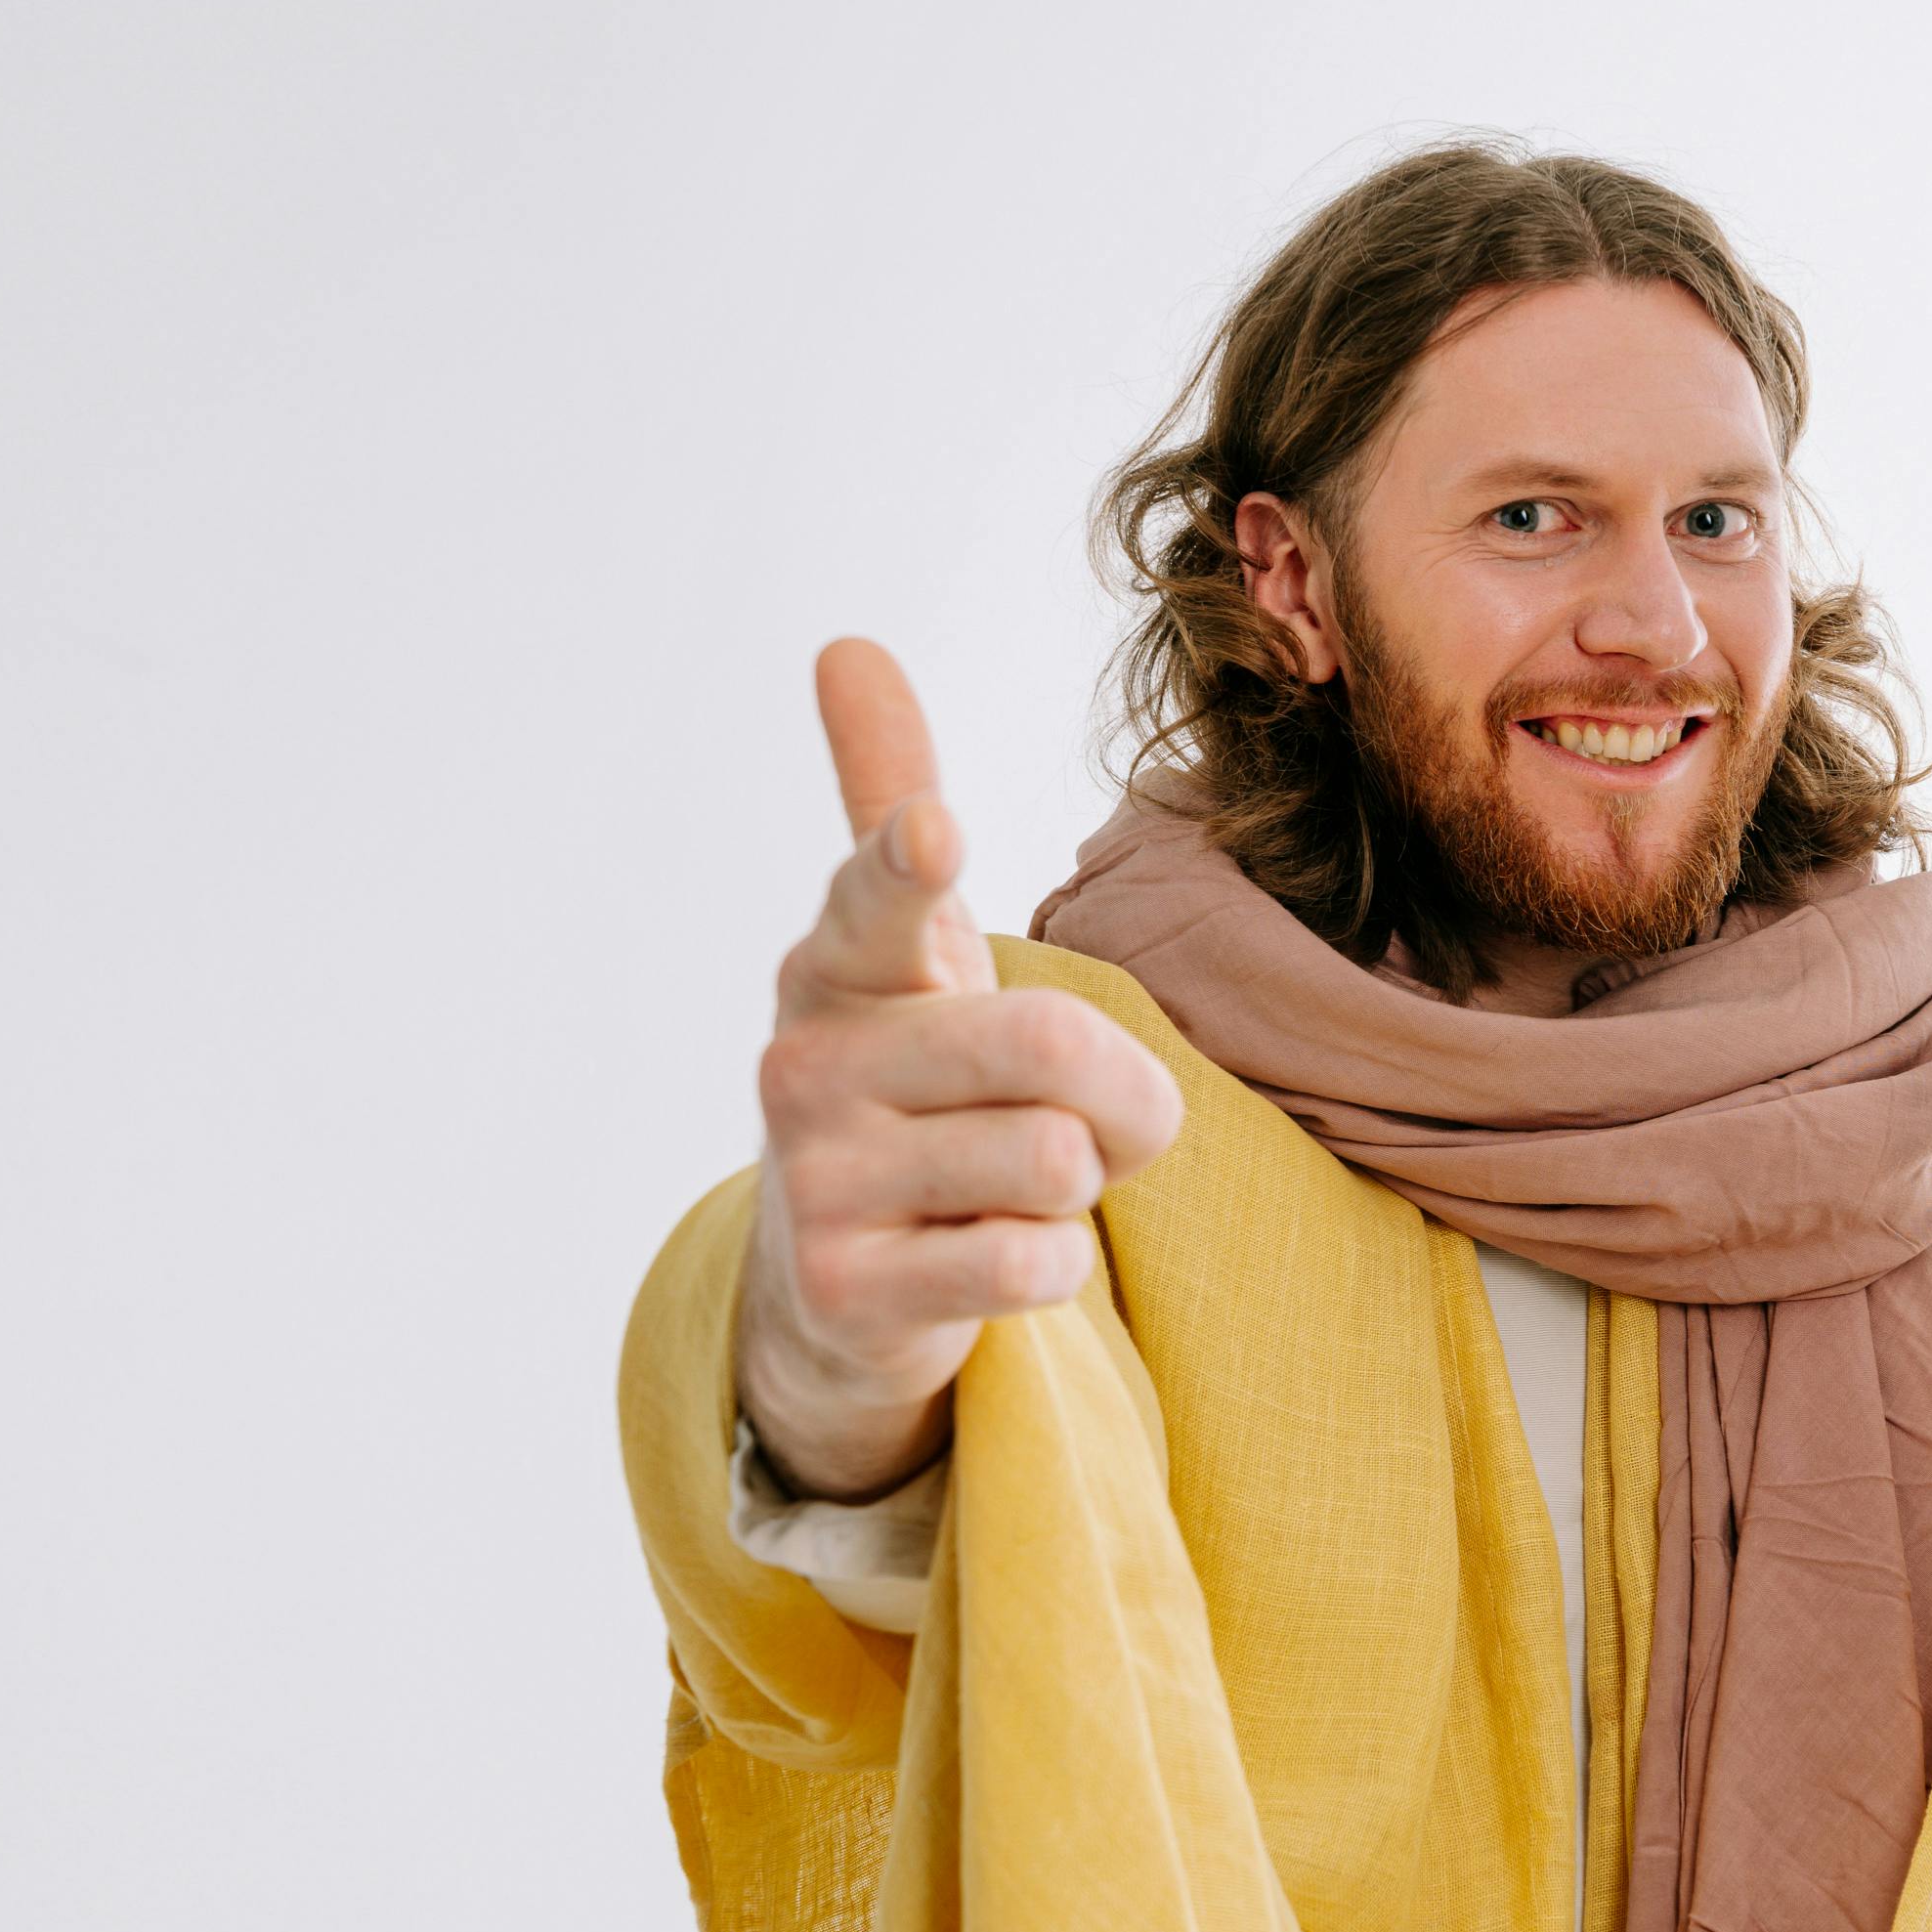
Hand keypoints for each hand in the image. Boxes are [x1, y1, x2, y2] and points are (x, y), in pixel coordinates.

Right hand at [734, 639, 1184, 1496]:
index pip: (879, 895)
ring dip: (1079, 1186)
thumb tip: (845, 641)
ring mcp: (815, 1179)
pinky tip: (986, 1257)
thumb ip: (888, 800)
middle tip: (1098, 1116)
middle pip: (1050, 1047)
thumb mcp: (904, 949)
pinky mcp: (844, 1290)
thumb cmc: (909, 1081)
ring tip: (1009, 1189)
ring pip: (1056, 1161)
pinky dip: (1049, 1266)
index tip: (937, 832)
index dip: (912, 862)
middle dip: (1124, 1093)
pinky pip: (1031, 1260)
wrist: (838, 1282)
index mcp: (838, 962)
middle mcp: (806, 1063)